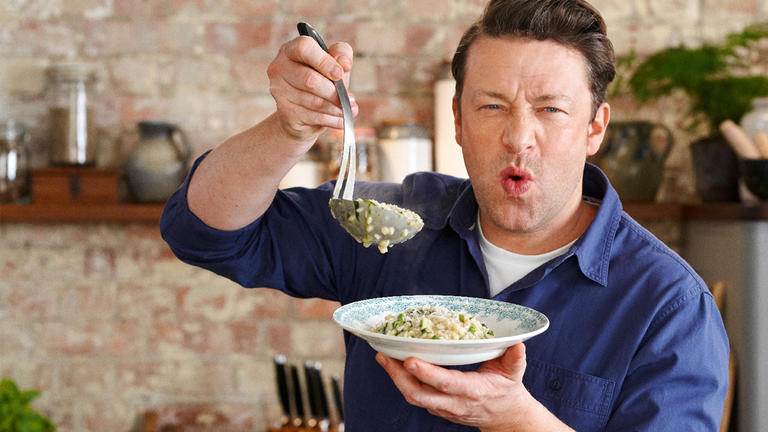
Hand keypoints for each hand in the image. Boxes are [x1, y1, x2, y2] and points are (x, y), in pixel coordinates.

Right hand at [267, 34, 357, 144]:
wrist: (305, 114)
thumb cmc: (322, 81)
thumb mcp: (335, 64)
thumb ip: (341, 55)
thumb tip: (344, 63)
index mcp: (291, 50)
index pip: (304, 48)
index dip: (324, 61)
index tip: (340, 73)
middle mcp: (279, 67)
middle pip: (309, 79)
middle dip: (333, 91)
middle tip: (349, 99)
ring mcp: (279, 91)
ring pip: (313, 101)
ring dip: (335, 108)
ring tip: (346, 109)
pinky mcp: (284, 112)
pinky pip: (313, 117)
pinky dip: (331, 120)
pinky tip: (339, 119)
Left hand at [376, 343, 569, 430]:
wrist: (505, 417)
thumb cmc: (507, 390)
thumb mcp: (514, 373)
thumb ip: (515, 359)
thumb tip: (518, 344)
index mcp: (473, 391)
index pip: (446, 384)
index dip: (427, 373)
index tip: (410, 360)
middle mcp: (455, 403)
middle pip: (420, 394)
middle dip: (398, 376)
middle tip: (384, 355)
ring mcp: (444, 409)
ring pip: (414, 397)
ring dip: (396, 379)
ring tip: (383, 357)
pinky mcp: (438, 409)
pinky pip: (416, 397)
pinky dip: (402, 383)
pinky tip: (394, 366)